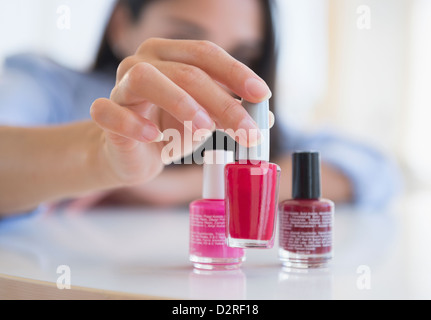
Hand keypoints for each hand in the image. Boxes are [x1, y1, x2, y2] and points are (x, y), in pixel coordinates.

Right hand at [90, 38, 271, 185]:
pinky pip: (111, 112)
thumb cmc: (168, 129)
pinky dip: (133, 124)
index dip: (236, 73)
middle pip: (186, 71)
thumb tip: (265, 118)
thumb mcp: (204, 120)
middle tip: (247, 131)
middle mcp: (143, 63)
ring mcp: (120, 86)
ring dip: (181, 103)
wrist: (131, 153)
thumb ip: (229, 114)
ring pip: (146, 79)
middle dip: (222, 102)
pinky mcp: (104, 113)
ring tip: (205, 129)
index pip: (206, 54)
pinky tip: (154, 136)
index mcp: (169, 56)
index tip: (262, 96)